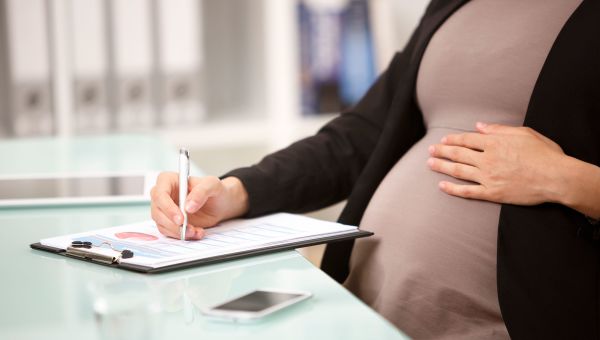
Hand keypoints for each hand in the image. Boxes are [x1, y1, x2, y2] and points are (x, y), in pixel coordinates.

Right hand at [150, 174, 248, 239]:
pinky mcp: (170, 222)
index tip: (181, 218)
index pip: (160, 193)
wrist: (220, 204)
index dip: (167, 207)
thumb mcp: (212, 185)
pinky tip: (196, 233)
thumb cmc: (214, 190)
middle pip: (157, 211)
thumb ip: (201, 192)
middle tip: (189, 229)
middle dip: (172, 223)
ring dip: (178, 231)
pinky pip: (170, 232)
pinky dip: (182, 236)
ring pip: (162, 224)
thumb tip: (188, 207)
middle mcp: (163, 195)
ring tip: (196, 232)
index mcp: (169, 180)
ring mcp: (165, 210)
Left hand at [427, 122, 566, 204]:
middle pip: (458, 154)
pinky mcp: (492, 193)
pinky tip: (442, 186)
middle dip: (442, 151)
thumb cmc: (545, 154)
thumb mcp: (524, 133)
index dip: (453, 140)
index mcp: (495, 143)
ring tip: (430, 163)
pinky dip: (453, 189)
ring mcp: (488, 177)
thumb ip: (499, 129)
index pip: (467, 139)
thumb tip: (480, 125)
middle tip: (430, 150)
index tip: (443, 140)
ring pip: (458, 171)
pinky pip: (468, 192)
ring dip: (442, 166)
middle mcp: (488, 159)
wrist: (556, 178)